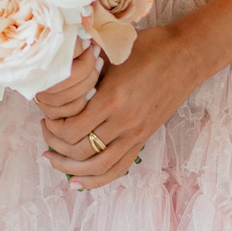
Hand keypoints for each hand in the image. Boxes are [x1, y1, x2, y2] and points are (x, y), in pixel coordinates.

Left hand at [39, 23, 199, 185]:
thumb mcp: (111, 55)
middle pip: (80, 151)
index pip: (71, 130)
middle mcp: (124, 123)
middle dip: (55, 146)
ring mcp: (136, 135)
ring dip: (70, 168)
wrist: (185, 56)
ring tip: (52, 160)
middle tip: (45, 132)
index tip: (46, 117)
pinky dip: (96, 180)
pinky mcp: (143, 139)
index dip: (52, 129)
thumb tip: (57, 80)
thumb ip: (86, 72)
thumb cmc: (147, 49)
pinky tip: (77, 182)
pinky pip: (118, 169)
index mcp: (112, 100)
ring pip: (97, 167)